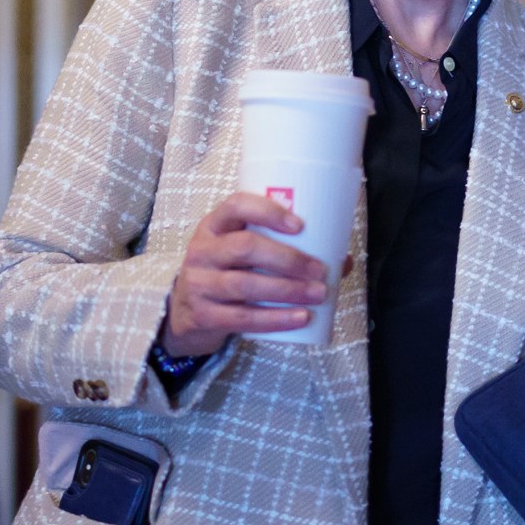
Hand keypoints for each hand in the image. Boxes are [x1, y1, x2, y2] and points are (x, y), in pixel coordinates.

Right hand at [161, 193, 330, 357]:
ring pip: (246, 284)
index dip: (268, 212)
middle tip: (320, 270)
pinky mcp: (204, 315)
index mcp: (213, 226)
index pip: (236, 205)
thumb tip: (342, 260)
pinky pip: (243, 317)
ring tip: (318, 294)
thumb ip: (280, 249)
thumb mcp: (239, 254)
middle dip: (288, 258)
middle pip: (245, 248)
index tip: (300, 224)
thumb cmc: (225, 273)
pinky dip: (276, 319)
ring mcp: (199, 284)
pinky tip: (301, 318)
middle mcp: (202, 251)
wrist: (183, 313)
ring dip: (287, 290)